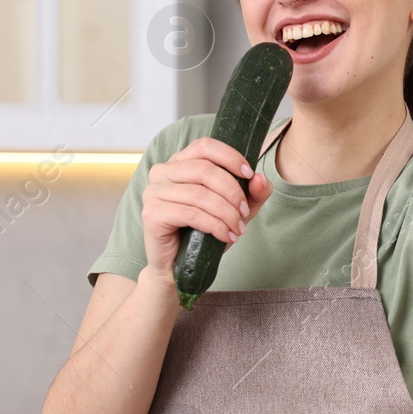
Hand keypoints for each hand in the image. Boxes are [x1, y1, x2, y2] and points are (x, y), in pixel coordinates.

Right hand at [140, 138, 272, 274]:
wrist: (179, 267)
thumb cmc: (203, 234)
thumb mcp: (234, 211)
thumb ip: (252, 194)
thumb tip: (260, 178)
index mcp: (179, 163)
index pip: (205, 146)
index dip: (230, 157)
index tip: (249, 174)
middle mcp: (162, 172)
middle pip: (204, 169)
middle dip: (232, 192)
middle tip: (245, 212)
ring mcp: (153, 192)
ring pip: (199, 193)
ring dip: (226, 213)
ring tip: (238, 228)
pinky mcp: (152, 213)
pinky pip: (191, 213)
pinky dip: (215, 225)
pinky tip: (227, 236)